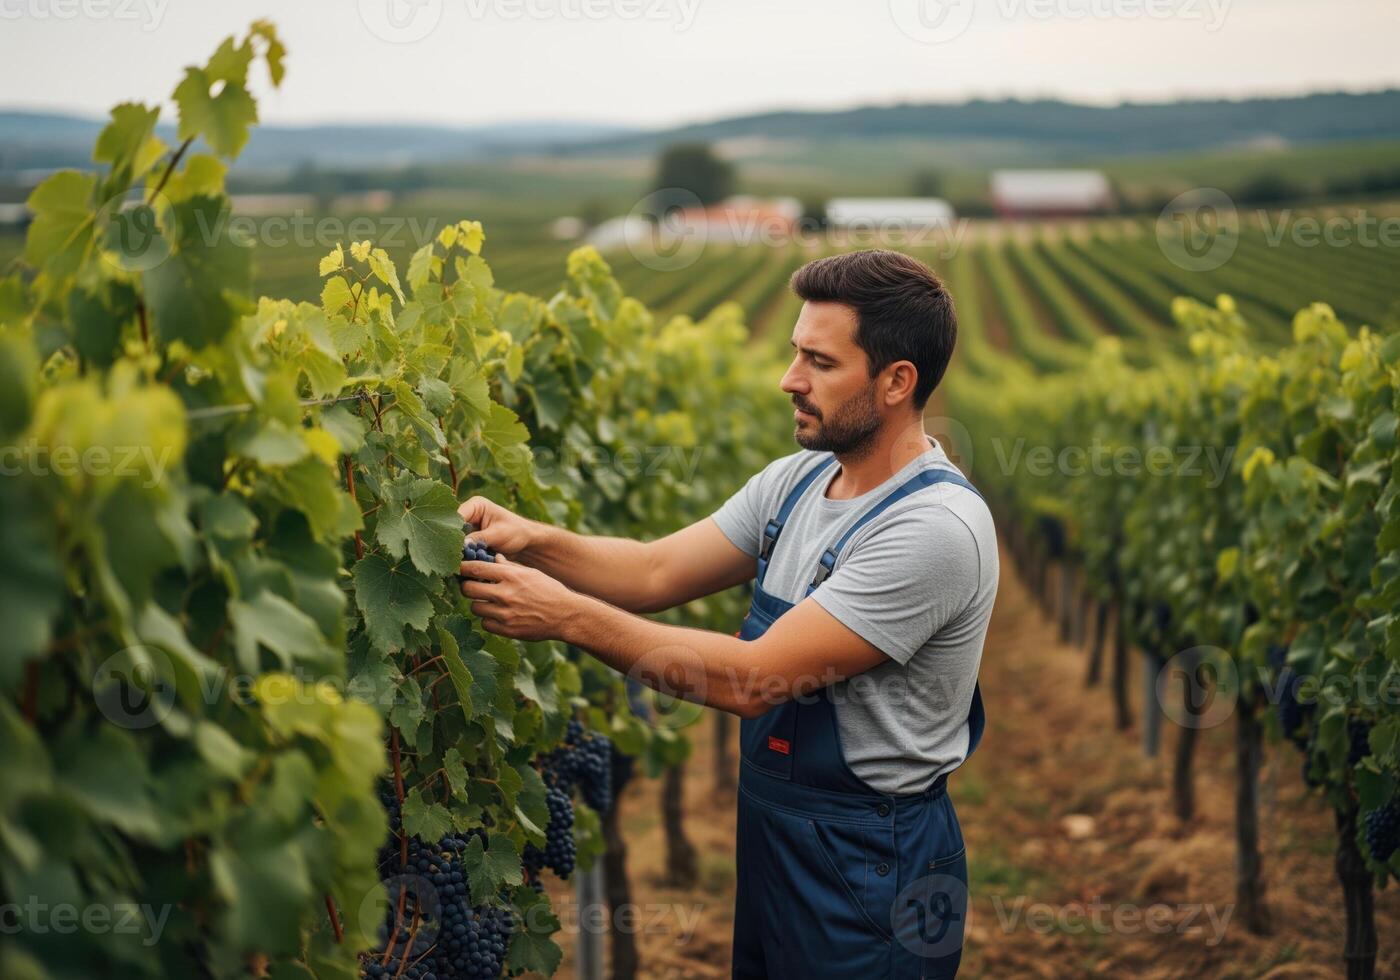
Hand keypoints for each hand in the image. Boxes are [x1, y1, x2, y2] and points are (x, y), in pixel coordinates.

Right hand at [456, 495, 536, 557]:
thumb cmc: (516, 532)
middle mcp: (468, 514)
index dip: (449, 529)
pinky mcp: (468, 540)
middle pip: (451, 527)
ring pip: (453, 538)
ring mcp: (467, 527)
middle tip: (448, 555)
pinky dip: (459, 555)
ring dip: (454, 550)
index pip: (456, 515)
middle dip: (450, 541)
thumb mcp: (498, 534)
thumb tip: (461, 546)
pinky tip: (456, 564)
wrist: (525, 542)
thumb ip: (480, 539)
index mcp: (475, 505)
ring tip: (452, 561)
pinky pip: (459, 547)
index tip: (448, 544)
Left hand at [459, 552, 580, 641]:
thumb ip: (509, 567)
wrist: (566, 615)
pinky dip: (489, 620)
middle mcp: (505, 594)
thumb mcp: (531, 573)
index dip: (462, 567)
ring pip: (475, 608)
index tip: (458, 568)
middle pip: (468, 589)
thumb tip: (492, 558)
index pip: (475, 568)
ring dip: (479, 604)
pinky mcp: (507, 630)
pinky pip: (485, 624)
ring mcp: (505, 614)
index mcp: (511, 576)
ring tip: (490, 602)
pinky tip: (499, 616)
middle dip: (468, 587)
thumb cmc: (549, 590)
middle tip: (473, 587)